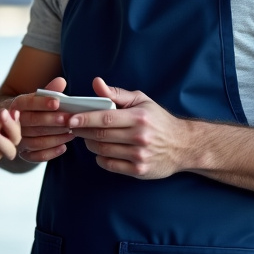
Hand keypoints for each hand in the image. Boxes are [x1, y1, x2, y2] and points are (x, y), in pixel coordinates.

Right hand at [0, 77, 75, 162]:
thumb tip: (61, 81)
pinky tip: (64, 147)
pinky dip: (50, 153)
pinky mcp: (21, 153)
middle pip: (31, 121)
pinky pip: (34, 157)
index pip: (27, 103)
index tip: (57, 102)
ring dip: (54, 137)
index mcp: (15, 105)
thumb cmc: (27, 110)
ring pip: (35, 140)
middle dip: (51, 121)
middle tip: (68, 120)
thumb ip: (47, 91)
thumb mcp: (33, 98)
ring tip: (71, 133)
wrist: (7, 125)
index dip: (42, 103)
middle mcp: (13, 123)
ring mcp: (16, 140)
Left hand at [66, 77, 190, 178]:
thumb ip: (117, 93)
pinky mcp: (139, 170)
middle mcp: (140, 137)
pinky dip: (100, 158)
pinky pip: (110, 164)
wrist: (183, 146)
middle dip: (82, 130)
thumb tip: (96, 83)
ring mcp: (140, 155)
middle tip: (73, 126)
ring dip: (90, 143)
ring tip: (87, 136)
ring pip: (102, 150)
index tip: (70, 118)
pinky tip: (101, 150)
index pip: (105, 118)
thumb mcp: (141, 101)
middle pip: (101, 135)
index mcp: (139, 118)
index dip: (85, 118)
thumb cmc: (159, 120)